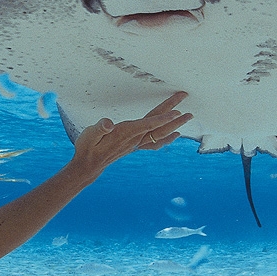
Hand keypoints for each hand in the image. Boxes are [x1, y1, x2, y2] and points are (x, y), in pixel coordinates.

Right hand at [70, 92, 191, 176]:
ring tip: (188, 117)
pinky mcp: (135, 145)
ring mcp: (136, 143)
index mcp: (126, 133)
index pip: (148, 124)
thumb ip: (99, 128)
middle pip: (159, 127)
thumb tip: (108, 123)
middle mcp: (134, 139)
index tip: (177, 111)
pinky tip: (175, 134)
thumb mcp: (89, 135)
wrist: (88, 165)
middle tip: (189, 110)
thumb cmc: (88, 147)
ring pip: (160, 133)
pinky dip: (167, 137)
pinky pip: (156, 141)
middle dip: (174, 117)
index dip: (163, 118)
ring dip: (175, 125)